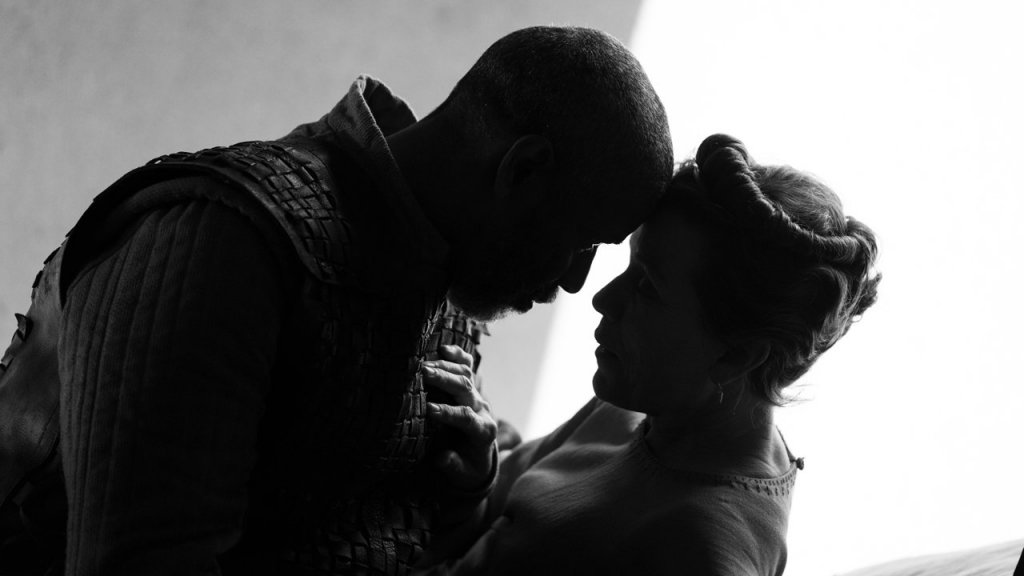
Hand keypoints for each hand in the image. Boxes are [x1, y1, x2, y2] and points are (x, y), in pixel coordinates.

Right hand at [422, 345, 497, 491]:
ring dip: (445, 367)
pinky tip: (444, 349)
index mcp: (483, 432)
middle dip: (445, 380)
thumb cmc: (468, 466)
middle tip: (424, 373)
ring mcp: (478, 396)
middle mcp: (483, 410)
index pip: (467, 418)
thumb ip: (454, 466)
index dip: (449, 413)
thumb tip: (442, 458)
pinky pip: (468, 367)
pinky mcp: (472, 388)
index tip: (430, 409)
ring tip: (424, 364)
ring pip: (466, 375)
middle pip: (466, 390)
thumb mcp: (464, 475)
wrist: (479, 457)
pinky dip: (458, 356)